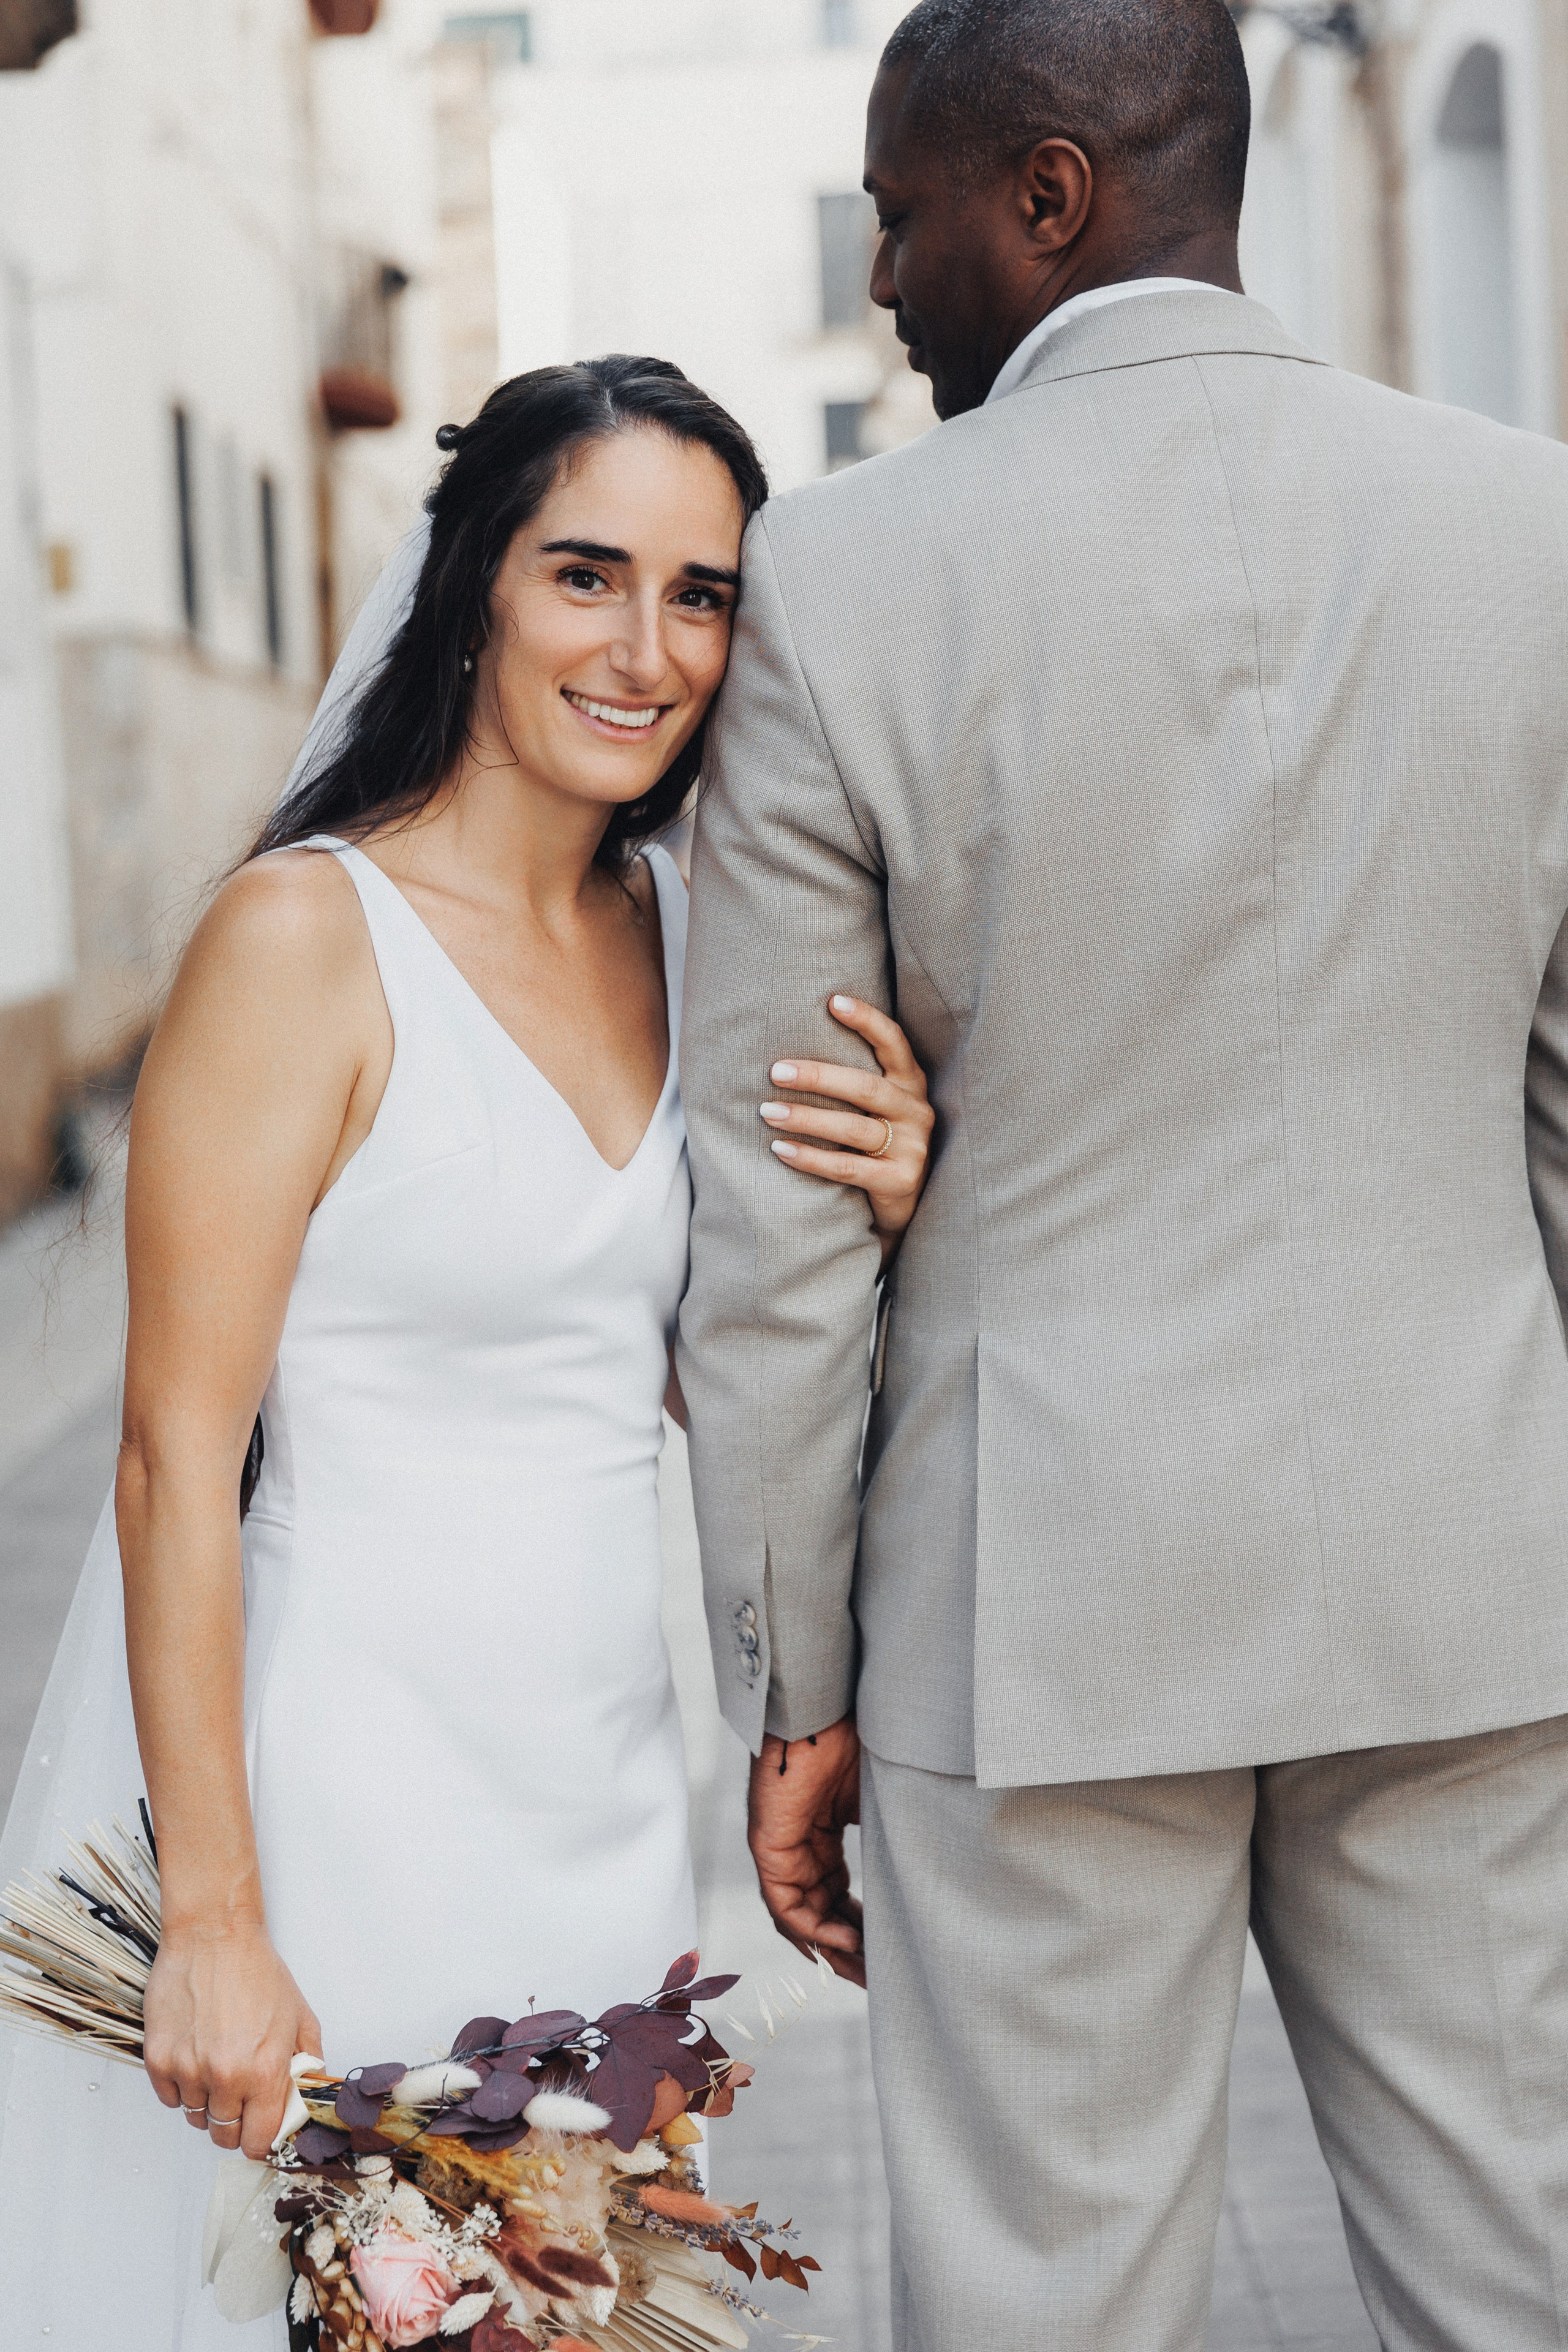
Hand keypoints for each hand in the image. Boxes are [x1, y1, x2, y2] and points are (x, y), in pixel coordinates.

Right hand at [143, 1920, 321, 2158]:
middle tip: (240, 2100)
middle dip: (235, 2125)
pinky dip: (181, 2088)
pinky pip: (169, 2098)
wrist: (214, 1936)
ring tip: (216, 2067)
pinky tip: (194, 2058)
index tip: (259, 2133)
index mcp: (264, 2071)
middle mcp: (225, 2077)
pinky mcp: (158, 2059)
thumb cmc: (257, 1971)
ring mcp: (188, 2070)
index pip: (258, 2141)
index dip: (260, 2141)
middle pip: (224, 2136)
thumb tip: (307, 2097)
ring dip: (208, 2103)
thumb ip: (307, 2063)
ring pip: (196, 2117)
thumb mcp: (299, 2015)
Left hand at [747, 1716, 865, 1989]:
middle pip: (819, 1915)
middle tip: (879, 1980)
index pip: (837, 1897)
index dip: (862, 1930)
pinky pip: (785, 1903)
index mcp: (823, 1835)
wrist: (829, 1705)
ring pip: (800, 1917)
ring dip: (832, 1948)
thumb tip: (929, 1876)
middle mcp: (799, 1846)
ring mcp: (781, 1847)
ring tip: (867, 1971)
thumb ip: (891, 1840)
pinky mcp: (768, 1845)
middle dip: (849, 1950)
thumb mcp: (882, 1801)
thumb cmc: (860, 1739)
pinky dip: (813, 1928)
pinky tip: (846, 1940)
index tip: (889, 1955)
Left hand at [762, 996, 933, 1266]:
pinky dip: (811, 1158)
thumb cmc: (878, 1145)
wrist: (904, 1206)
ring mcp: (912, 1148)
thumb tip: (790, 1053)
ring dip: (806, 1118)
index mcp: (911, 1085)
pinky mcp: (900, 1181)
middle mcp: (916, 1112)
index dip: (867, 1020)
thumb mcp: (875, 1108)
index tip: (833, 1000)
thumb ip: (853, 1081)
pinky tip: (780, 1150)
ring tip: (767, 1112)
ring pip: (854, 1128)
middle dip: (818, 1076)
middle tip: (775, 1071)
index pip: (894, 1043)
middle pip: (866, 1087)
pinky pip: (848, 1167)